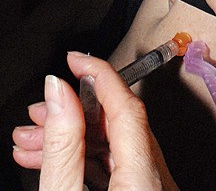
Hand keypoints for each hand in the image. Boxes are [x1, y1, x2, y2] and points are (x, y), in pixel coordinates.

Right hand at [13, 52, 177, 190]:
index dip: (100, 75)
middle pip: (119, 124)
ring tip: (35, 139)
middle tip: (41, 111)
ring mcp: (153, 188)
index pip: (127, 107)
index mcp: (145, 179)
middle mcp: (157, 181)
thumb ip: (63, 146)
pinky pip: (117, 164)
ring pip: (115, 144)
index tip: (77, 59)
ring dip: (74, 137)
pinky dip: (86, 157)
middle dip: (75, 112)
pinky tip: (56, 159)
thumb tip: (59, 93)